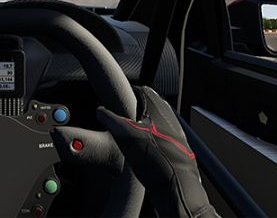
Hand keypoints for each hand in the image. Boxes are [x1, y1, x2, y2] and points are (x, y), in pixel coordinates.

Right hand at [97, 86, 217, 217]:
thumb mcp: (123, 133)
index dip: (124, 94)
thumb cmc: (156, 157)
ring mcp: (173, 133)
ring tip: (126, 141)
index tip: (114, 101)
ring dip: (137, 131)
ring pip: (150, 125)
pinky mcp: (174, 150)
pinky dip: (145, 144)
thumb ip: (109, 118)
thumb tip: (100, 111)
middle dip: (129, 114)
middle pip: (144, 109)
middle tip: (117, 122)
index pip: (139, 89)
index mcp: (158, 105)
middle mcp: (168, 116)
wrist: (175, 185)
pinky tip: (138, 155)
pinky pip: (155, 141)